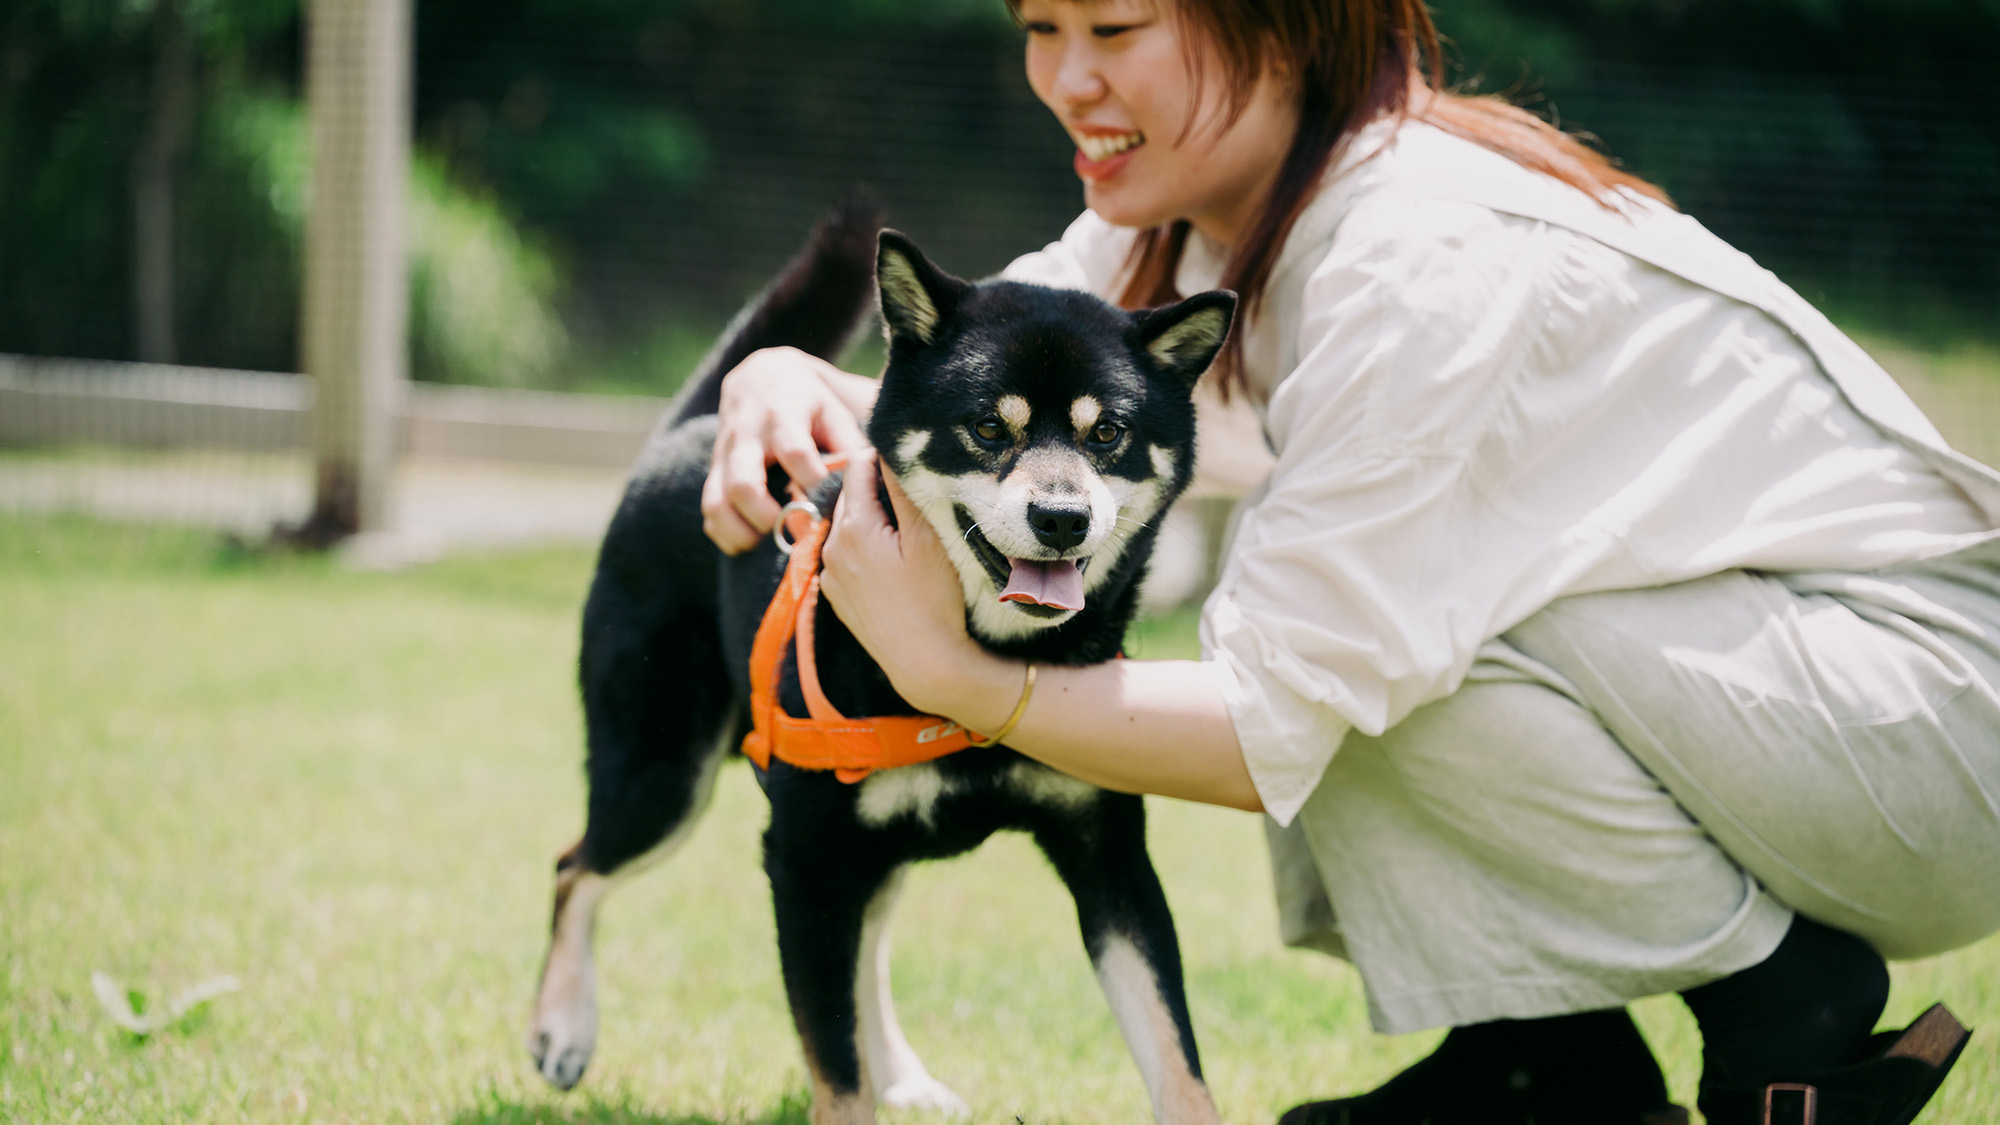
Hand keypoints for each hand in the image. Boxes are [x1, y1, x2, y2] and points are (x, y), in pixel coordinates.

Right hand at [701, 346, 871, 553]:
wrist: (759, 377)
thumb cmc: (808, 403)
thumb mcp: (833, 412)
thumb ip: (850, 446)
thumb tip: (870, 485)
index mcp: (782, 416)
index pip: (795, 453)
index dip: (813, 482)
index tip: (830, 506)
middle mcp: (746, 437)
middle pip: (744, 484)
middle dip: (768, 517)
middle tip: (795, 529)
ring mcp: (724, 456)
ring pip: (717, 502)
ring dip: (742, 531)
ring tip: (770, 540)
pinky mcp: (713, 472)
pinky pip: (709, 511)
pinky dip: (726, 533)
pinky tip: (752, 539)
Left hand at [819, 452, 999, 721]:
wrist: (925, 664)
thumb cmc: (935, 599)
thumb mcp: (927, 537)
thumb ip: (904, 489)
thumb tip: (891, 450)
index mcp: (853, 526)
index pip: (859, 466)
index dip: (884, 457)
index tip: (909, 460)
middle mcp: (831, 547)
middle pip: (850, 496)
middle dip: (875, 487)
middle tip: (911, 491)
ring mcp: (831, 575)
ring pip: (847, 526)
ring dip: (870, 518)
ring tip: (904, 527)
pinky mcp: (837, 597)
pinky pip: (846, 557)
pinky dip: (864, 548)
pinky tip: (892, 562)